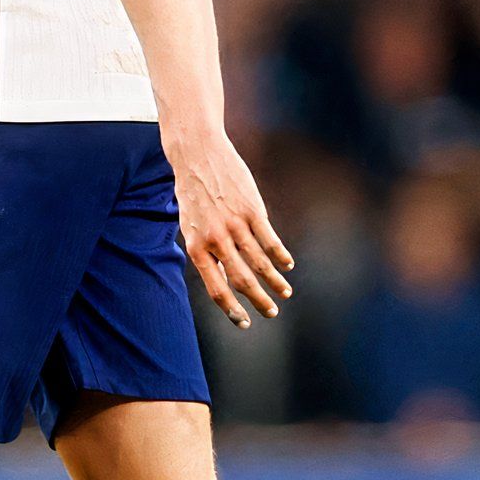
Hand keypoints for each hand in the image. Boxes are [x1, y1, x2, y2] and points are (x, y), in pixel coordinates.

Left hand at [164, 127, 293, 326]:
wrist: (197, 155)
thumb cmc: (194, 194)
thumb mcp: (191, 225)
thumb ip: (207, 252)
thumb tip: (223, 279)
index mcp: (197, 246)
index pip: (215, 287)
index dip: (231, 309)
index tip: (245, 323)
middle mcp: (216, 238)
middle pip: (242, 279)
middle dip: (258, 301)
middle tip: (272, 313)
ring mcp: (235, 224)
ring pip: (260, 262)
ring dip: (275, 281)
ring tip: (284, 292)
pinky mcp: (252, 209)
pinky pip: (270, 239)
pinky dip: (281, 255)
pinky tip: (288, 265)